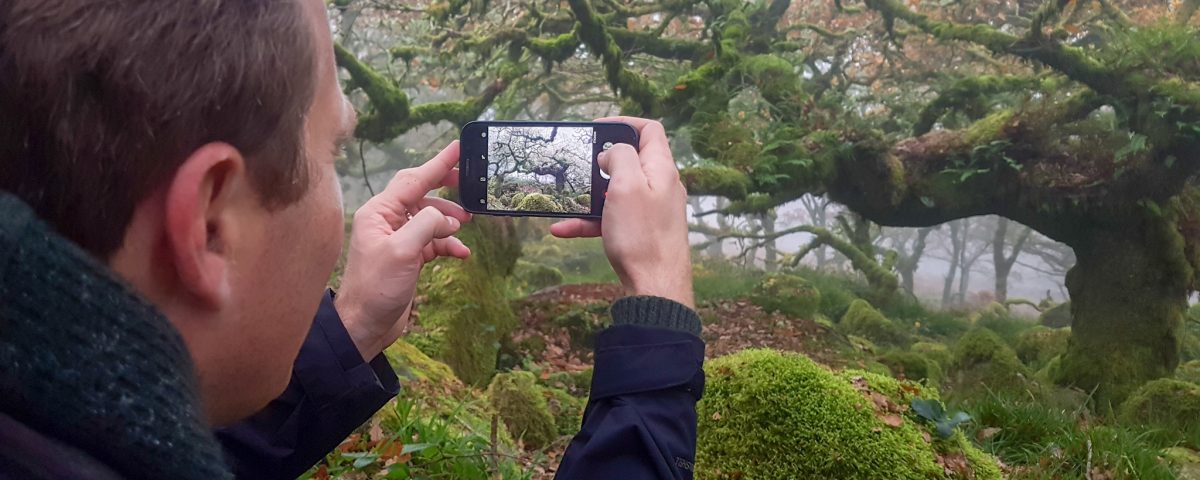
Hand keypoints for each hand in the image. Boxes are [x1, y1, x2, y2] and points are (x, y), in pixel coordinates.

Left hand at [335, 141, 472, 360]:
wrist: (365, 325)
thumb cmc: (376, 288)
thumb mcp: (403, 252)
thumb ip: (426, 225)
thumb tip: (447, 217)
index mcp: (379, 212)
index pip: (414, 180)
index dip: (438, 164)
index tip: (459, 147)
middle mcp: (386, 220)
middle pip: (421, 193)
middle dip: (446, 189)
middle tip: (469, 182)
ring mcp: (397, 238)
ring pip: (430, 217)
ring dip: (449, 220)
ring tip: (466, 224)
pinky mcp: (408, 256)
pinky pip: (432, 241)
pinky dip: (448, 244)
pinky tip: (461, 253)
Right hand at [549, 117, 693, 308]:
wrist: (655, 287)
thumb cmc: (642, 236)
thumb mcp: (626, 186)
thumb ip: (619, 157)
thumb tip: (612, 152)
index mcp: (661, 168)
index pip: (650, 130)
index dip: (624, 124)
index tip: (596, 128)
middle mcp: (660, 186)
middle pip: (630, 161)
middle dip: (601, 162)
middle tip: (579, 165)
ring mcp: (651, 210)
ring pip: (616, 193)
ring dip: (589, 196)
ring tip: (565, 201)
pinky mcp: (641, 231)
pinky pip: (612, 218)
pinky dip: (590, 221)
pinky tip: (563, 229)